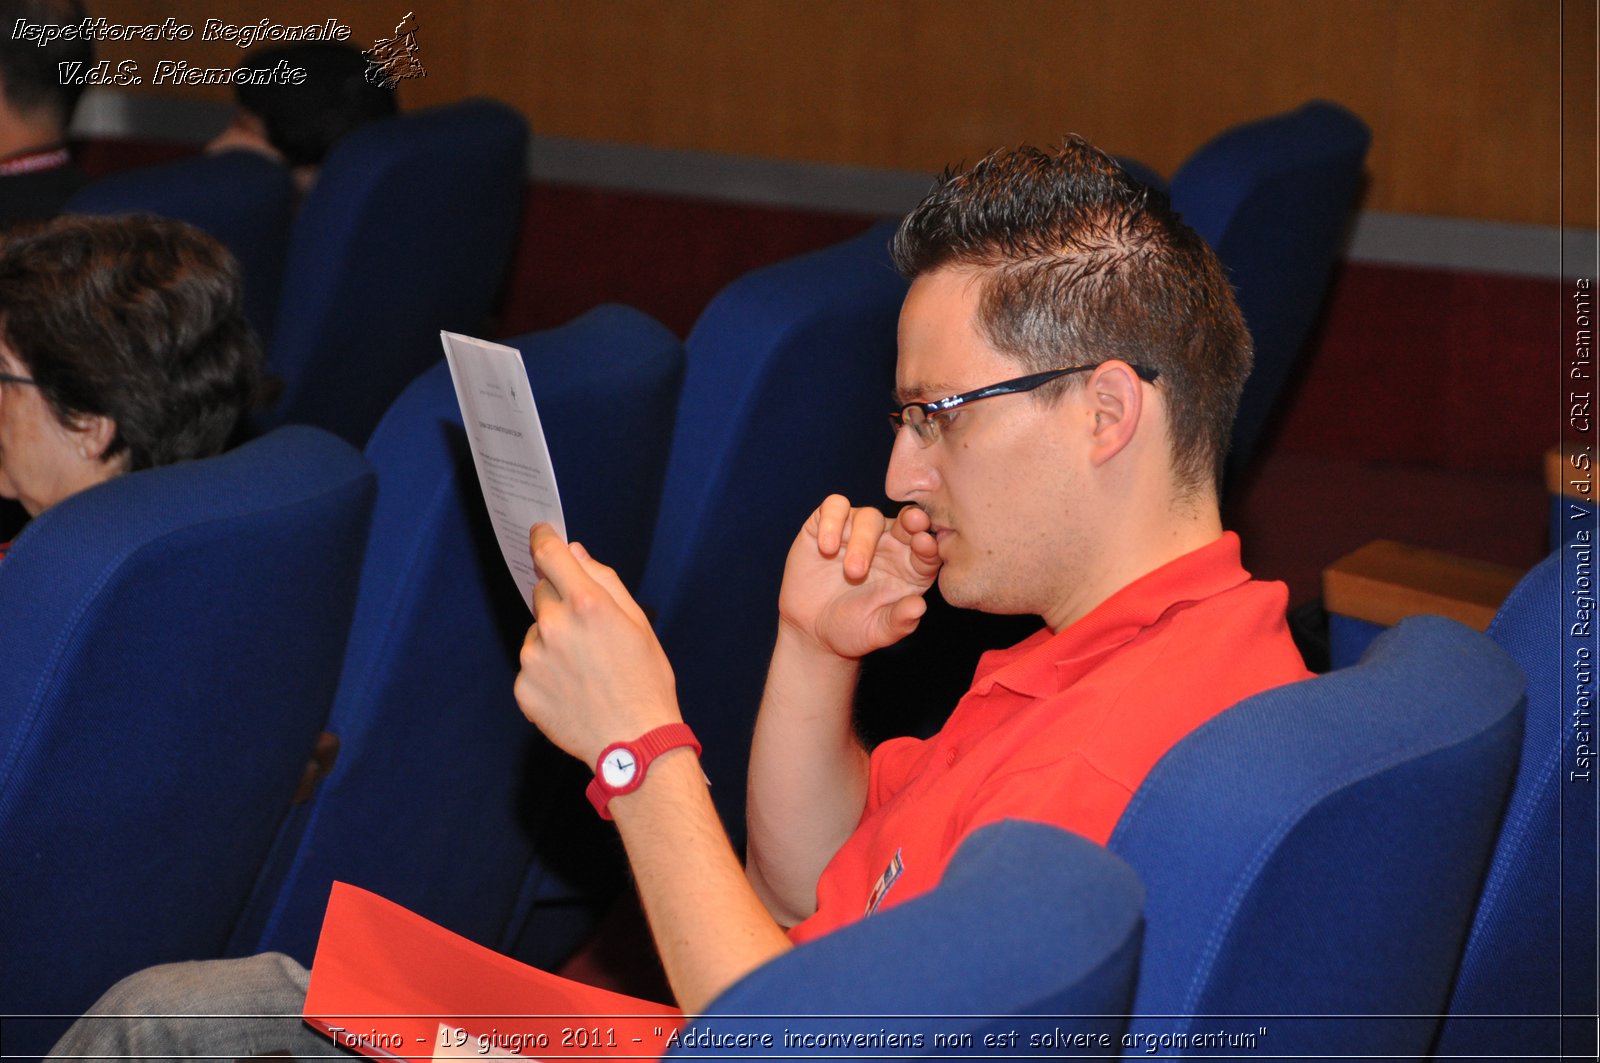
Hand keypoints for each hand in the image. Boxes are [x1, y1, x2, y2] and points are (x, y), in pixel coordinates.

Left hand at [514, 524, 679, 765]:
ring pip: (536, 632)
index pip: (550, 554)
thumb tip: (576, 553)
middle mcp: (554, 626)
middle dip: (560, 602)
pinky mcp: (523, 688)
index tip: (540, 534)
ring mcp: (534, 658)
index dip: (543, 539)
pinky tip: (573, 689)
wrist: (634, 743)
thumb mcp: (639, 624)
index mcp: (587, 605)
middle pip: (542, 593)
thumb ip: (605, 581)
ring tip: (585, 669)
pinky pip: (530, 665)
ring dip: (553, 639)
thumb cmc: (645, 682)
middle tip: (588, 631)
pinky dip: (546, 672)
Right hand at [777, 495, 941, 659]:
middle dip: (911, 519)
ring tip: (853, 572)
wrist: (812, 630)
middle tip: (912, 523)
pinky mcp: (827, 526)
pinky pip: (834, 507)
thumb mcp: (877, 631)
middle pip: (904, 522)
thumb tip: (919, 607)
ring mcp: (857, 532)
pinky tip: (827, 547)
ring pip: (869, 516)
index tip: (925, 543)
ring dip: (863, 540)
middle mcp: (887, 544)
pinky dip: (832, 521)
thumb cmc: (852, 629)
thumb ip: (899, 621)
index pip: (927, 549)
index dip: (929, 544)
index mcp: (909, 567)